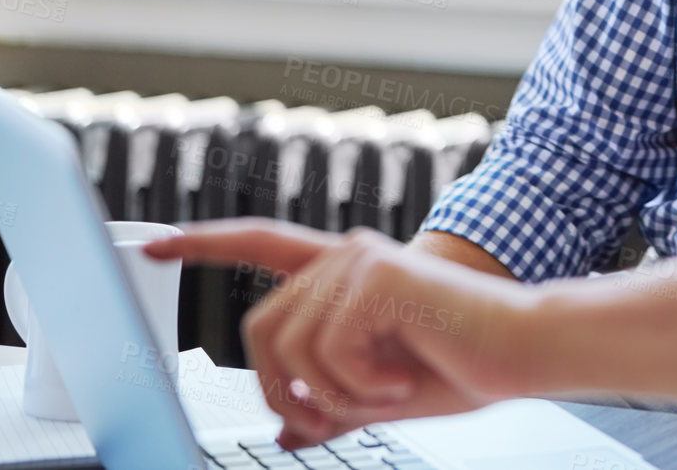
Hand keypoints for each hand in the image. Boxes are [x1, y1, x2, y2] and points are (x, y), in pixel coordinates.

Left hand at [145, 220, 539, 448]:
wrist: (522, 353)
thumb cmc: (463, 367)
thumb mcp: (379, 395)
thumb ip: (330, 402)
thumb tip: (286, 432)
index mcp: (346, 278)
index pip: (262, 246)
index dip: (205, 244)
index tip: (154, 243)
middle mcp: (347, 256)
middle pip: (260, 327)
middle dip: (278, 388)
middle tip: (321, 420)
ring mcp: (361, 260)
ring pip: (289, 345)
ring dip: (330, 393)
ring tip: (382, 395)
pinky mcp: (377, 275)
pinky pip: (326, 349)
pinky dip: (358, 384)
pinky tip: (401, 378)